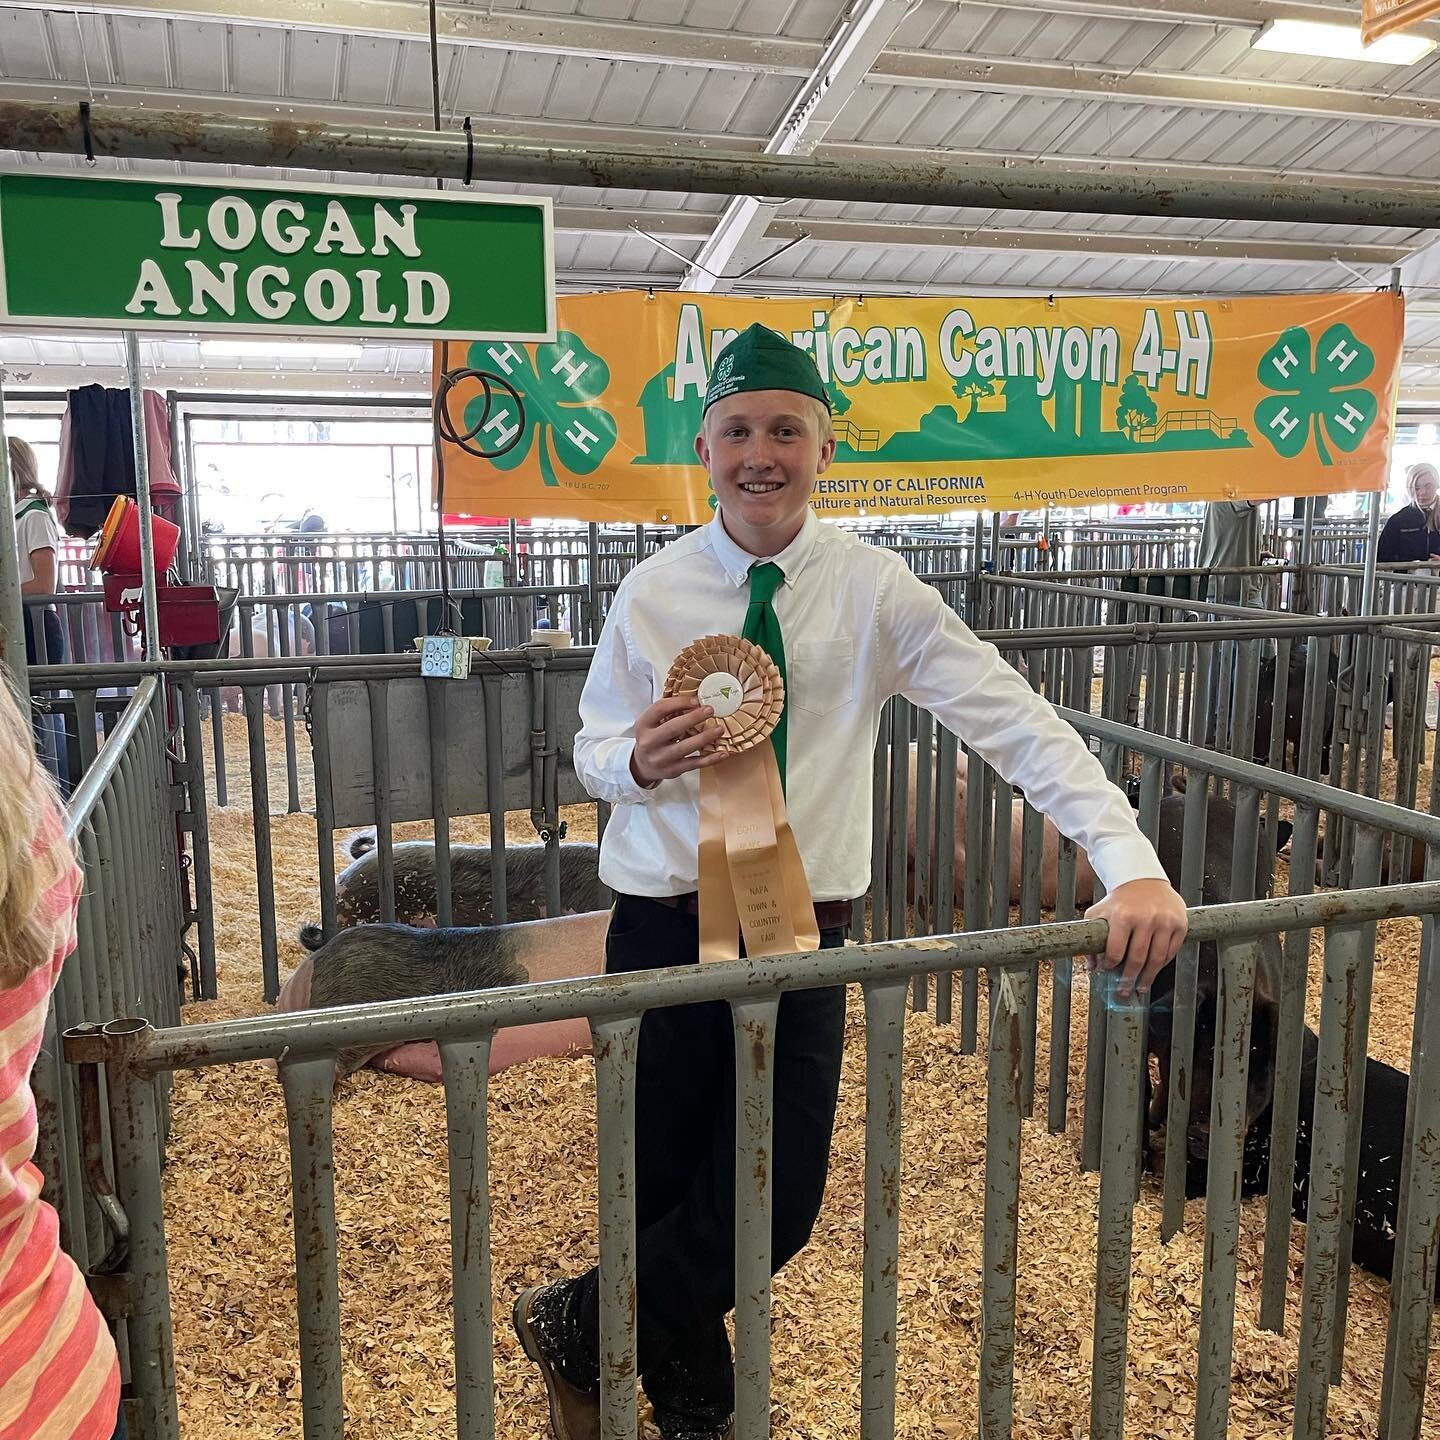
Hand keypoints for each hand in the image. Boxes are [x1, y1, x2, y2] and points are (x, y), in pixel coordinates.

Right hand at [630, 695, 726, 786]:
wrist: (642, 765)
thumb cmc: (652, 737)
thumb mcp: (652, 722)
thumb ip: (668, 712)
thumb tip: (696, 702)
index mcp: (643, 724)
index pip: (660, 709)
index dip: (679, 702)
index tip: (696, 700)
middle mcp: (649, 742)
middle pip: (673, 728)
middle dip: (693, 718)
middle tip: (710, 710)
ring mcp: (661, 758)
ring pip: (685, 747)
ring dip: (704, 737)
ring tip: (719, 729)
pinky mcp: (673, 770)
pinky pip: (694, 764)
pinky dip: (710, 759)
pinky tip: (722, 753)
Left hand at [1084, 878, 1188, 998]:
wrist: (1143, 881)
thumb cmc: (1119, 900)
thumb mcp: (1099, 913)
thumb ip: (1092, 938)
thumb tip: (1091, 967)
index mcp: (1123, 915)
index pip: (1116, 951)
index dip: (1110, 965)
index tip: (1107, 971)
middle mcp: (1145, 918)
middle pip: (1137, 959)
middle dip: (1129, 979)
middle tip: (1124, 990)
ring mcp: (1165, 921)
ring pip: (1157, 959)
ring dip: (1148, 977)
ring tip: (1140, 987)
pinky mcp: (1180, 924)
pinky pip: (1171, 952)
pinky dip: (1162, 964)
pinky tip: (1154, 970)